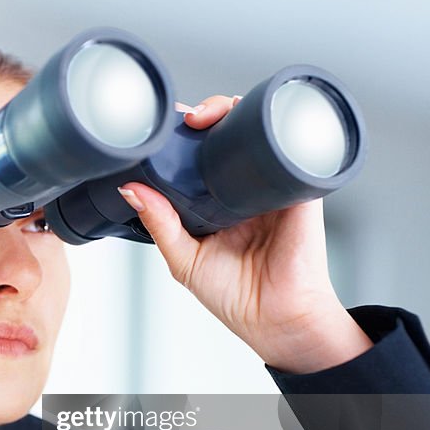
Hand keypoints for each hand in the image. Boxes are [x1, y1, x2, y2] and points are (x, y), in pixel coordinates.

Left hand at [117, 95, 372, 374]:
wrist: (276, 318)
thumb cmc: (234, 295)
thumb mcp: (184, 259)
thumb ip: (159, 223)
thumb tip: (130, 189)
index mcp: (215, 201)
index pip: (198, 155)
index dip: (182, 136)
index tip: (161, 127)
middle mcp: (243, 187)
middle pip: (227, 134)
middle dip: (207, 113)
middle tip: (185, 118)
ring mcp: (271, 183)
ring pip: (256, 130)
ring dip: (234, 111)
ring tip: (208, 116)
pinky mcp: (298, 185)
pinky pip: (290, 146)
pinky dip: (273, 126)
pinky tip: (252, 118)